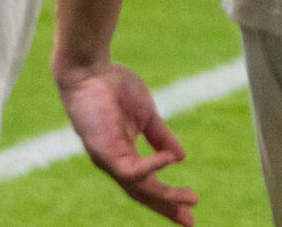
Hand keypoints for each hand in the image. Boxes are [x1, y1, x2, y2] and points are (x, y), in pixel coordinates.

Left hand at [54, 62, 195, 224]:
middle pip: (143, 194)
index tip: (191, 204)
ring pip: (139, 188)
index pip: (147, 183)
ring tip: (190, 199)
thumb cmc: (113, 86)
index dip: (169, 196)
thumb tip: (180, 158)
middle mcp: (114, 163)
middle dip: (168, 208)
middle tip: (190, 222)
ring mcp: (108, 159)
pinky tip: (169, 161)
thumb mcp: (145, 115)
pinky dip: (152, 168)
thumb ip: (161, 137)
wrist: (89, 69)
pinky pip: (130, 170)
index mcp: (122, 154)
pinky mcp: (105, 152)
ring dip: (165, 196)